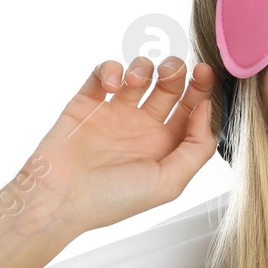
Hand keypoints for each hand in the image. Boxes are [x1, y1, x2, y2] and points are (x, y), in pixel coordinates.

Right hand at [25, 55, 216, 233]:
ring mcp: (114, 113)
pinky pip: (103, 72)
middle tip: (173, 72)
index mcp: (164, 146)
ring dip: (143, 68)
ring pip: (138, 73)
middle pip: (169, 86)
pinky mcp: (86, 103)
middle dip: (175, 72)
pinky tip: (112, 85)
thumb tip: (207, 108)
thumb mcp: (170, 183)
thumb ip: (197, 148)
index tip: (204, 72)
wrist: (60, 199)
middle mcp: (141, 127)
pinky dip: (110, 69)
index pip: (191, 109)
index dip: (201, 88)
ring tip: (136, 81)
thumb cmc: (113, 199)